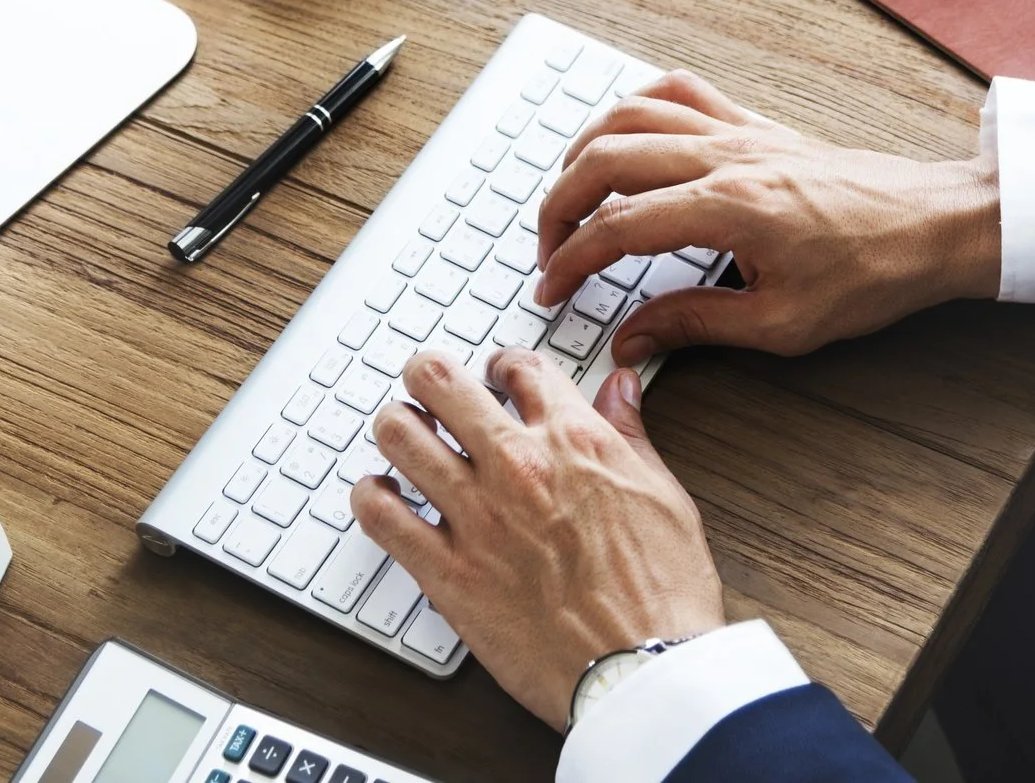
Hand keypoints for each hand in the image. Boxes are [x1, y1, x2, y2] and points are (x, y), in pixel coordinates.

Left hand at [353, 349, 724, 729]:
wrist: (646, 671)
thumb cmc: (662, 594)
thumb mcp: (663, 494)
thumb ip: (630, 433)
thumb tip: (618, 388)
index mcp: (575, 440)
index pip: (518, 366)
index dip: (501, 364)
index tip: (495, 376)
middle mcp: (518, 466)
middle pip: (439, 381)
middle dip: (428, 375)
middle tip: (429, 388)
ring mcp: (477, 517)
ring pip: (399, 435)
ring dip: (396, 428)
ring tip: (404, 437)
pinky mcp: (448, 574)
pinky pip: (381, 516)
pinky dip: (371, 497)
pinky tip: (382, 497)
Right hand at [535, 71, 998, 365]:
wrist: (937, 224)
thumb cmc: (874, 273)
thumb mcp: (783, 324)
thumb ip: (696, 325)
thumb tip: (633, 338)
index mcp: (729, 208)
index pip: (618, 227)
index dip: (570, 261)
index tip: (550, 289)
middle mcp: (726, 157)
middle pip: (606, 159)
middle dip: (559, 205)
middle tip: (548, 250)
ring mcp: (741, 132)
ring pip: (632, 114)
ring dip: (585, 151)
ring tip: (570, 195)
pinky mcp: (757, 125)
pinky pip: (681, 91)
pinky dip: (637, 104)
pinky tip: (624, 132)